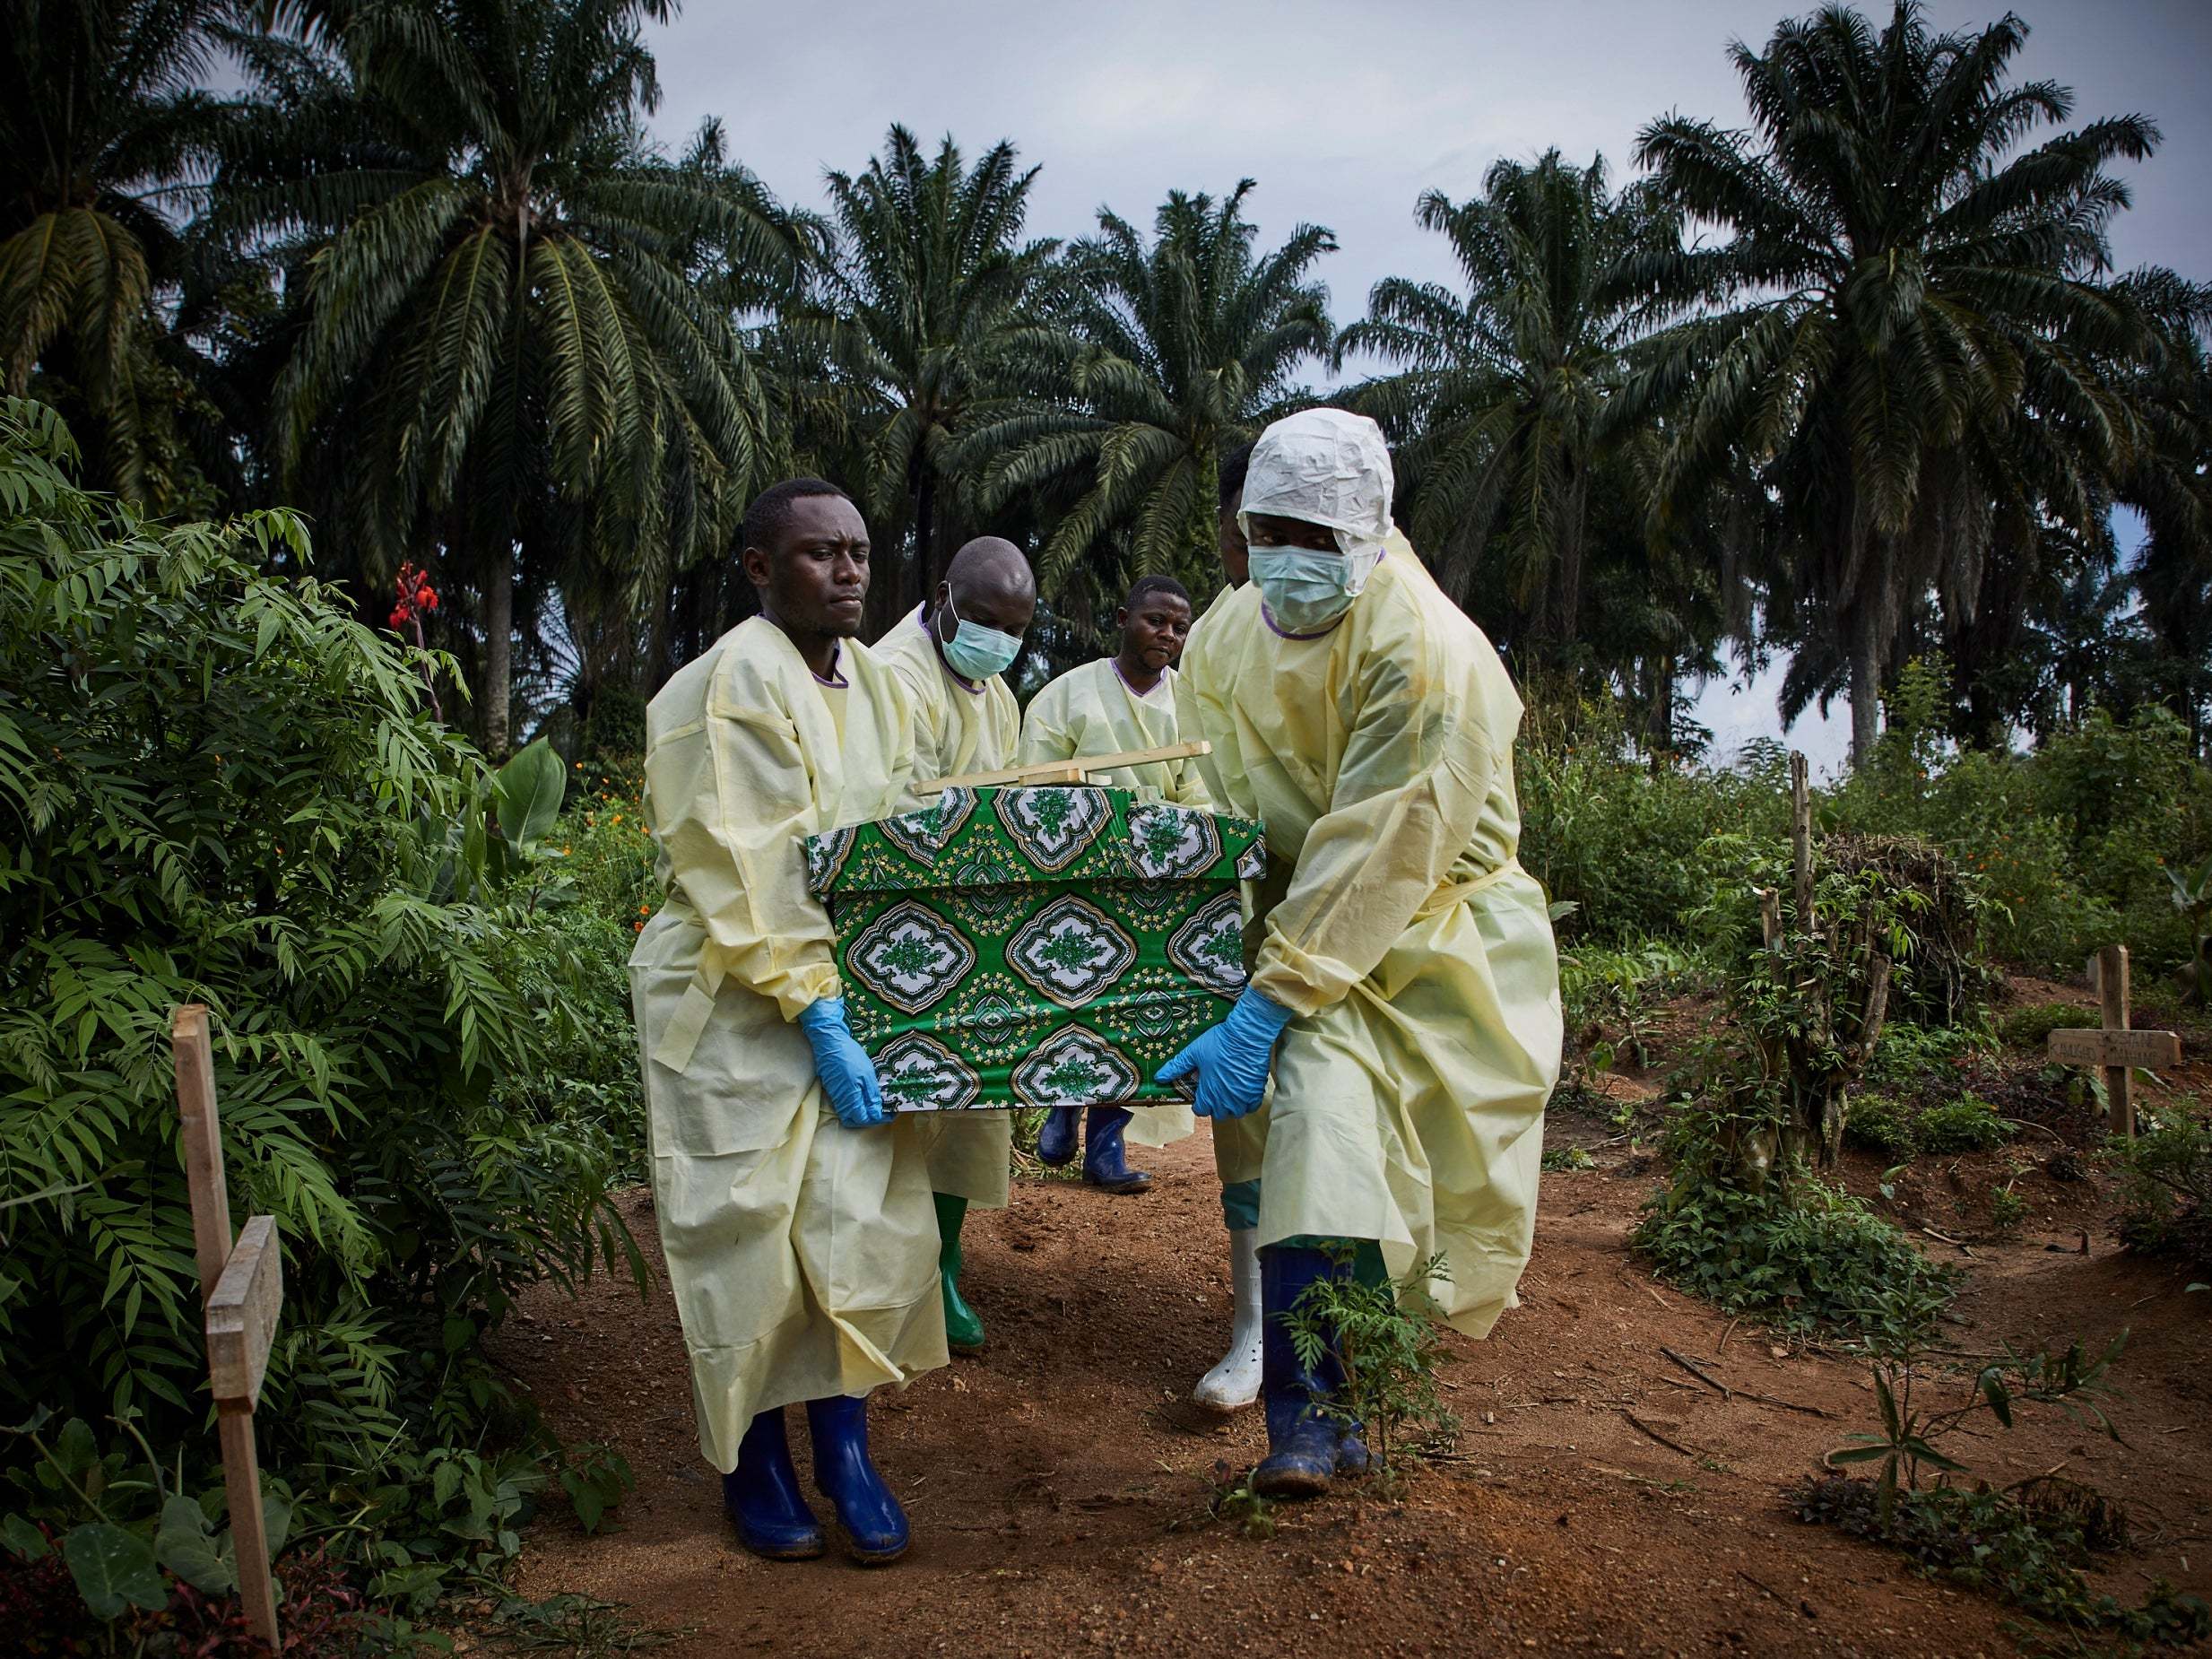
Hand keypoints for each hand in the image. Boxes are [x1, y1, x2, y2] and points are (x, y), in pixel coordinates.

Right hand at [798, 998, 886, 1127]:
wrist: (829, 1043)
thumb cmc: (849, 1056)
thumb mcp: (867, 1074)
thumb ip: (871, 1095)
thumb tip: (876, 1113)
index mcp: (851, 1099)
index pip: (865, 1119)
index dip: (880, 1119)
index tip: (892, 1112)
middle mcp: (842, 1102)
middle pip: (856, 1120)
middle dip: (870, 1119)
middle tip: (884, 1110)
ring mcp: (836, 1096)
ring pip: (849, 1113)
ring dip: (863, 1112)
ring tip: (876, 1102)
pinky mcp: (833, 1090)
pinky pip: (845, 1105)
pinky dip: (856, 1105)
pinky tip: (864, 1095)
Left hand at [1157, 988, 1292, 1119]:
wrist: (1246, 1035)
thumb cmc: (1219, 1043)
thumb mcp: (1194, 1053)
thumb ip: (1176, 1066)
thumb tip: (1159, 1077)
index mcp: (1209, 1091)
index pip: (1201, 1111)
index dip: (1199, 1105)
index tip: (1200, 1096)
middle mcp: (1226, 1099)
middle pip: (1219, 1114)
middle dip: (1214, 1107)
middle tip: (1213, 1093)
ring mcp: (1242, 1096)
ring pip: (1235, 1112)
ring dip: (1230, 1107)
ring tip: (1228, 1094)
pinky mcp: (1256, 1090)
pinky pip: (1252, 1107)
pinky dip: (1247, 1103)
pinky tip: (1242, 1092)